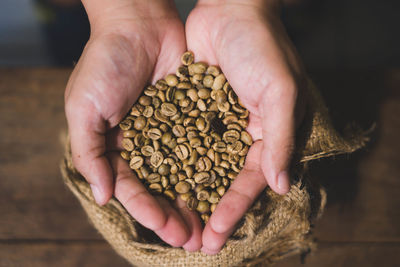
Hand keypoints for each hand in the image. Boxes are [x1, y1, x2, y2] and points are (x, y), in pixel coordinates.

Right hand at [64, 0, 201, 250]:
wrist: (138, 22)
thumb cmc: (104, 63)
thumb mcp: (83, 107)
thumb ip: (89, 153)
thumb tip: (103, 197)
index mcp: (116, 148)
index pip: (133, 188)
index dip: (148, 210)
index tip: (166, 228)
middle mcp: (146, 145)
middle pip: (163, 187)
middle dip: (176, 213)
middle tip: (193, 239)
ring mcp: (172, 131)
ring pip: (187, 173)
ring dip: (197, 199)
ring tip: (211, 225)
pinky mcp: (194, 116)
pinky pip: (205, 145)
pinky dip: (213, 167)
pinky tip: (225, 187)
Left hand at [186, 0, 305, 253]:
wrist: (231, 9)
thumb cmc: (263, 47)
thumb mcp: (280, 91)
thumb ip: (281, 138)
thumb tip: (281, 186)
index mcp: (268, 134)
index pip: (251, 180)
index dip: (235, 207)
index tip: (217, 232)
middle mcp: (242, 135)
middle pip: (224, 182)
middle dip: (210, 212)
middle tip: (194, 243)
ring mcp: (216, 124)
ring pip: (200, 168)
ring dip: (188, 195)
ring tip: (172, 224)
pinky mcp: (193, 111)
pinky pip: (182, 143)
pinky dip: (172, 164)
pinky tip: (157, 185)